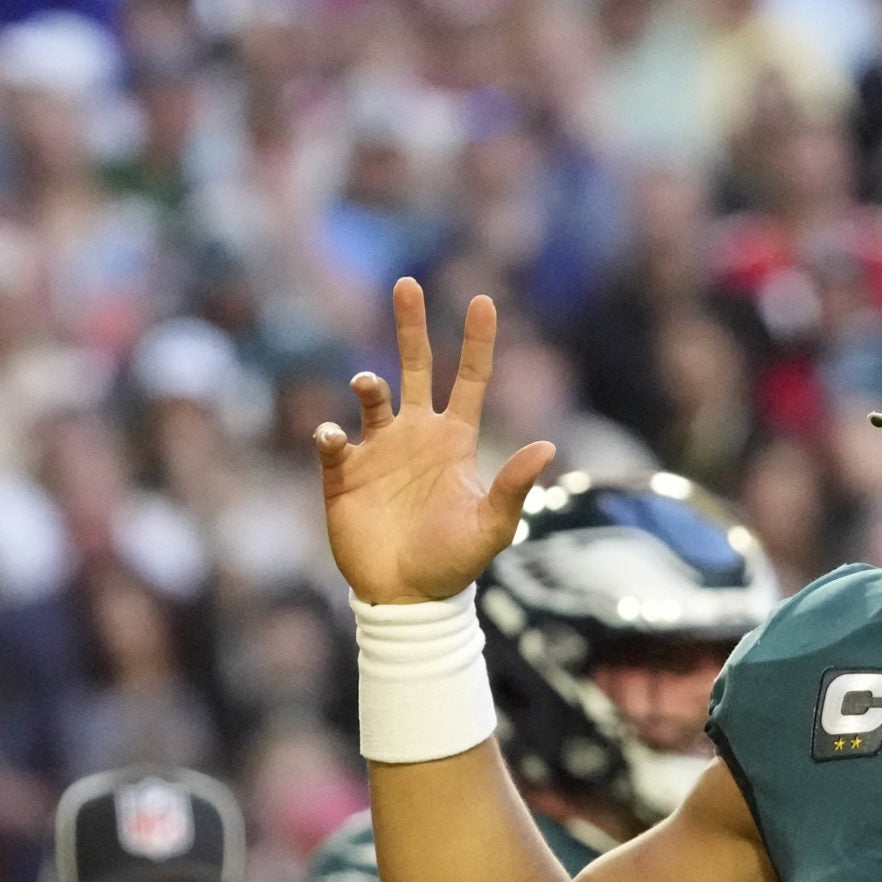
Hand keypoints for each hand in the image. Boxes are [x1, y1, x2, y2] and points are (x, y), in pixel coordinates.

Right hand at [313, 277, 553, 603]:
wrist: (408, 598)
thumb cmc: (455, 563)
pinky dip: (332, 435)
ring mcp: (378, 452)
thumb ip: (515, 485)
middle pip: (415, 367)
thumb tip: (548, 446)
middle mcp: (416, 436)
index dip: (476, 341)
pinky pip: (333, 444)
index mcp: (454, 441)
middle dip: (411, 327)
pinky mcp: (343, 475)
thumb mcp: (493, 526)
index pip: (470, 380)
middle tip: (407, 283)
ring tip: (368, 384)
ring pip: (371, 398)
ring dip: (369, 386)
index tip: (481, 299)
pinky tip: (335, 436)